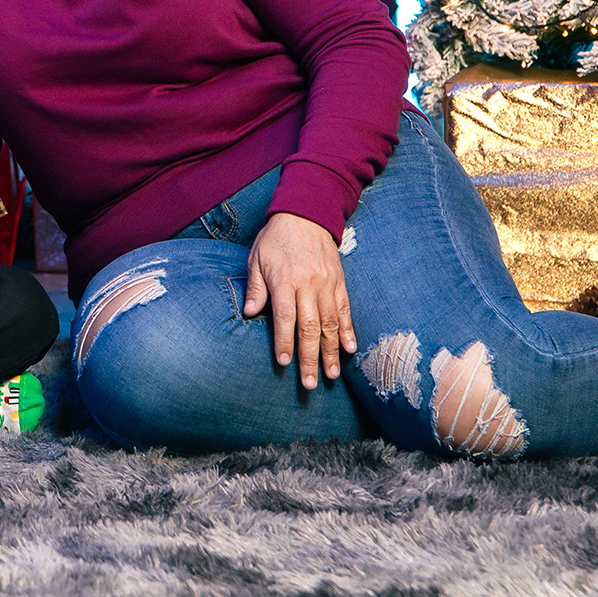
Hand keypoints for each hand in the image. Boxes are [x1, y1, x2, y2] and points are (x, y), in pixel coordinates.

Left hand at [243, 212, 355, 389]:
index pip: (284, 316)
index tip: (284, 362)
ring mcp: (327, 284)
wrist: (306, 213)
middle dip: (310, 357)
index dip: (284, 341)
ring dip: (331, 351)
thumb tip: (247, 313)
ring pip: (330, 323)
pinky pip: (345, 310)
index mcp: (284, 279)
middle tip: (309, 383)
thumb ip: (255, 287)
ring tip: (331, 375)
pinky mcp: (339, 282)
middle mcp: (308, 284)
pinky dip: (348, 331)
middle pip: (310, 326)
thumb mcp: (257, 258)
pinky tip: (349, 349)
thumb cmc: (276, 238)